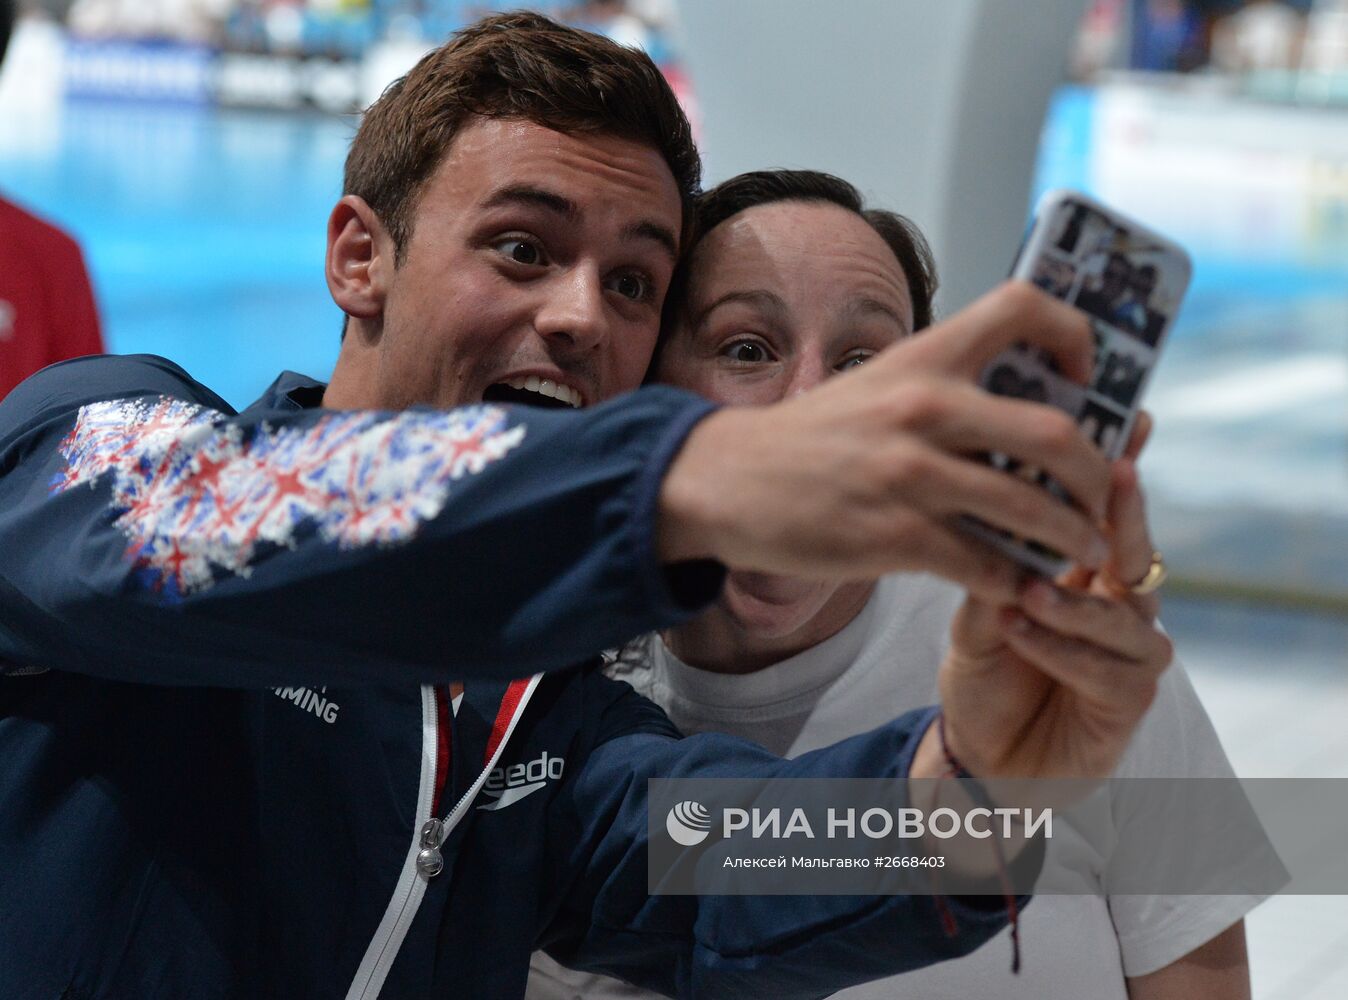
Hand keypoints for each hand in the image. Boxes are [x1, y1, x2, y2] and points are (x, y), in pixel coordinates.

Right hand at [657, 282, 1112, 604]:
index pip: (1026, 307)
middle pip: (1056, 434)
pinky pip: (984, 565)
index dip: (1077, 336)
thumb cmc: (811, 437)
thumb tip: (1031, 407)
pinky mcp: (893, 537)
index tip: (1086, 376)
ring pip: (1032, 510)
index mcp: (924, 358)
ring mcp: (909, 475)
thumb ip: (945, 387)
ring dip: (1072, 539)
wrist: (726, 480)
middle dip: (1096, 477)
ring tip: (1083, 553)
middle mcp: (923, 407)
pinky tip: (1018, 584)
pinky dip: (1014, 581)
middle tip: (1103, 501)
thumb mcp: (876, 386)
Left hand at [923, 414, 1171, 782]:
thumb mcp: (976, 610)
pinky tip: (1023, 632)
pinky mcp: (1128, 702)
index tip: (1126, 418)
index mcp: (1087, 569)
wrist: (978, 756)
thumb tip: (995, 499)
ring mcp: (1131, 652)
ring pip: (1125, 614)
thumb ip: (993, 565)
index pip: (1106, 512)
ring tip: (1030, 588)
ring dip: (1076, 600)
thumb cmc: (985, 671)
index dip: (1118, 465)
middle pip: (1136, 549)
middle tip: (1114, 475)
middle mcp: (1119, 604)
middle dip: (1125, 512)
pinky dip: (1064, 650)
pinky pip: (1110, 670)